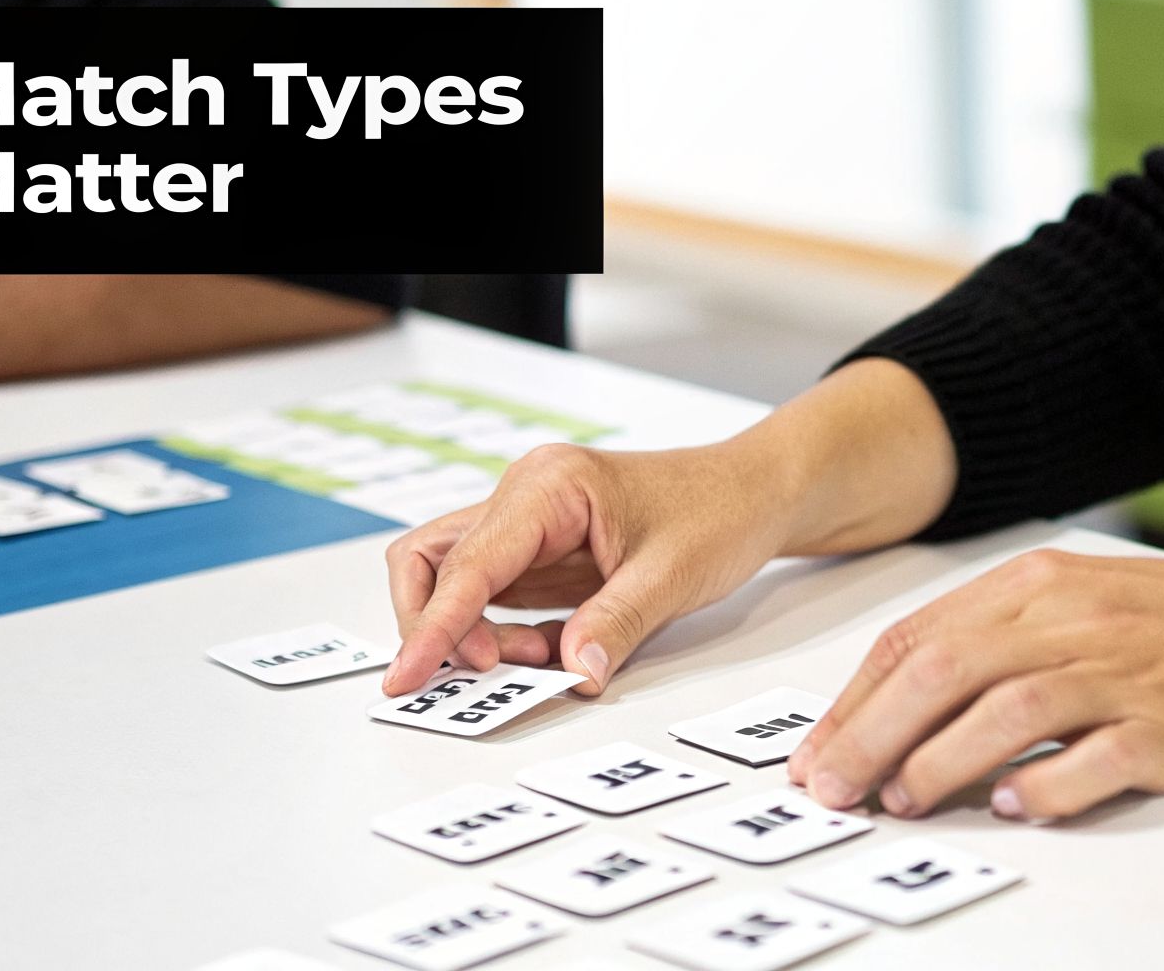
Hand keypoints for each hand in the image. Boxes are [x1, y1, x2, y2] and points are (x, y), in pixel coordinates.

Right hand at [381, 441, 792, 695]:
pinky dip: (498, 633)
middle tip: (487, 673)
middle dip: (439, 626)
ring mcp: (528, 525)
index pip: (467, 564)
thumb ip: (615, 625)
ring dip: (472, 633)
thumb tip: (572, 674)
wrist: (755, 493)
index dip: (433, 626)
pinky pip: (492, 597)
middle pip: (433, 563)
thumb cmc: (719, 511)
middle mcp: (525, 498)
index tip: (408, 677)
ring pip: (454, 580)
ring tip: (539, 660)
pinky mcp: (540, 553)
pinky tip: (546, 652)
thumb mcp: (672, 576)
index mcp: (548, 486)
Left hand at [788, 549, 1163, 822]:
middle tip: (830, 788)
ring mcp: (1121, 671)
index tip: (817, 750)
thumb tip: (909, 704)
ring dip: (937, 762)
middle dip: (869, 735)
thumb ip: (1001, 640)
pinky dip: (1040, 787)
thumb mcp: (1084, 602)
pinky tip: (1009, 807)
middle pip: (942, 672)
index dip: (855, 700)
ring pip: (1002, 712)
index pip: (917, 638)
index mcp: (1039, 584)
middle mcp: (1071, 619)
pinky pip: (1091, 760)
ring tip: (900, 800)